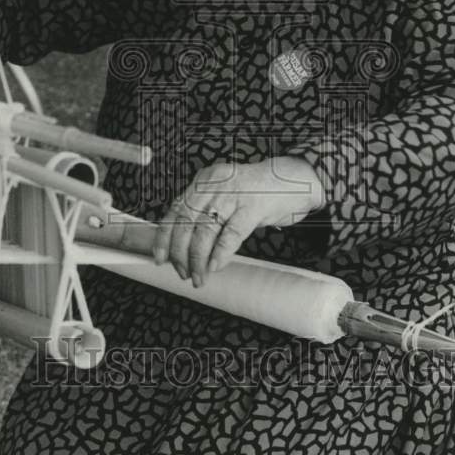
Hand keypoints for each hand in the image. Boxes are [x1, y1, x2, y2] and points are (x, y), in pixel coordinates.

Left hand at [155, 156, 324, 287]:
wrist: (296, 178)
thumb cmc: (259, 191)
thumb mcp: (226, 194)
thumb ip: (207, 211)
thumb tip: (184, 244)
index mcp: (204, 180)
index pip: (175, 209)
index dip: (164, 236)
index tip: (159, 258)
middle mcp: (215, 183)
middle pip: (186, 222)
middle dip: (180, 253)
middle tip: (182, 272)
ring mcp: (234, 193)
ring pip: (205, 230)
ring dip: (198, 259)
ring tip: (199, 276)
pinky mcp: (254, 205)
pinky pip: (231, 233)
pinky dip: (220, 253)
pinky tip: (215, 266)